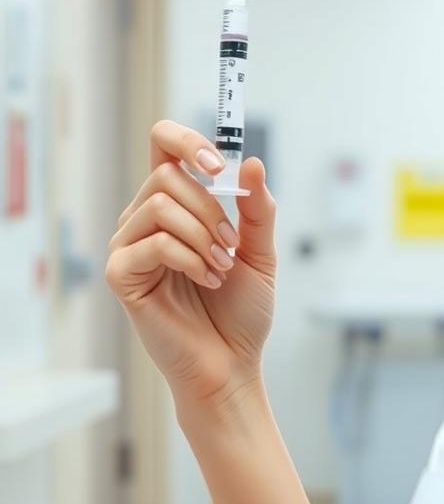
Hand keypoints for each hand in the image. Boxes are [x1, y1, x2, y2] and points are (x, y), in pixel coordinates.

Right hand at [105, 119, 276, 413]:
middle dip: (211, 208)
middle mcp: (145, 219)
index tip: (219, 164)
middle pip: (166, 174)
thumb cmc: (242, 310)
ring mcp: (129, 246)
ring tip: (221, 269)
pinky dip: (190, 258)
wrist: (232, 362)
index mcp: (177, 205)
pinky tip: (207, 280)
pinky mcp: (121, 275)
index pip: (163, 147)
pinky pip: (153, 242)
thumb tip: (251, 162)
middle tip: (231, 246)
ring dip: (204, 235)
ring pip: (159, 204)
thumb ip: (257, 208)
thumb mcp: (261, 250)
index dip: (187, 141)